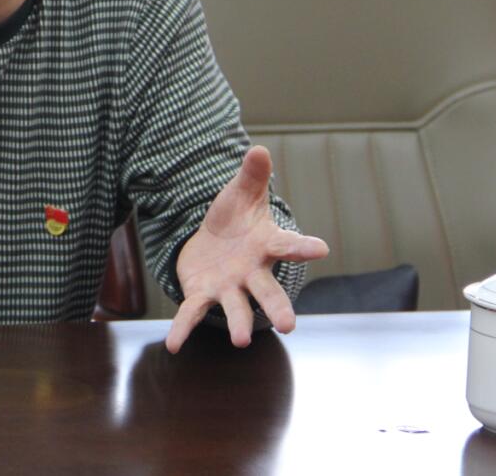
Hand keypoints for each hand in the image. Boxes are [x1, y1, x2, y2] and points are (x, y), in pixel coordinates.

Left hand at [165, 145, 327, 353]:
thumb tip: (258, 149)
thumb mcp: (241, 194)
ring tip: (240, 340)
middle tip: (288, 325)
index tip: (321, 248)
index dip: (303, 246)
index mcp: (265, 245)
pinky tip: (173, 346)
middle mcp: (251, 273)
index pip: (288, 245)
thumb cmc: (235, 219)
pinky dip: (183, 328)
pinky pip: (193, 313)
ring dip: (238, 323)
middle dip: (276, 307)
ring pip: (236, 308)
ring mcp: (228, 288)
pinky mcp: (203, 295)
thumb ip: (251, 176)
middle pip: (267, 291)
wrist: (213, 243)